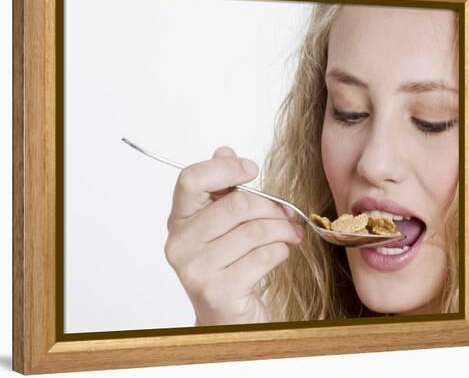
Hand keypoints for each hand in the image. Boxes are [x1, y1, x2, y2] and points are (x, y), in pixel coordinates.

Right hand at [164, 146, 303, 325]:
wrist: (227, 318)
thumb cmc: (228, 266)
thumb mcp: (223, 225)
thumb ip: (222, 188)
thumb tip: (224, 150)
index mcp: (178, 221)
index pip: (191, 180)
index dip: (225, 168)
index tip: (251, 169)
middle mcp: (180, 244)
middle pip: (236, 204)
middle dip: (271, 206)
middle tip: (287, 212)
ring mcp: (196, 270)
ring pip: (255, 230)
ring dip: (283, 229)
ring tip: (290, 233)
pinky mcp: (219, 291)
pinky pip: (264, 256)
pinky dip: (282, 251)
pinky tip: (281, 253)